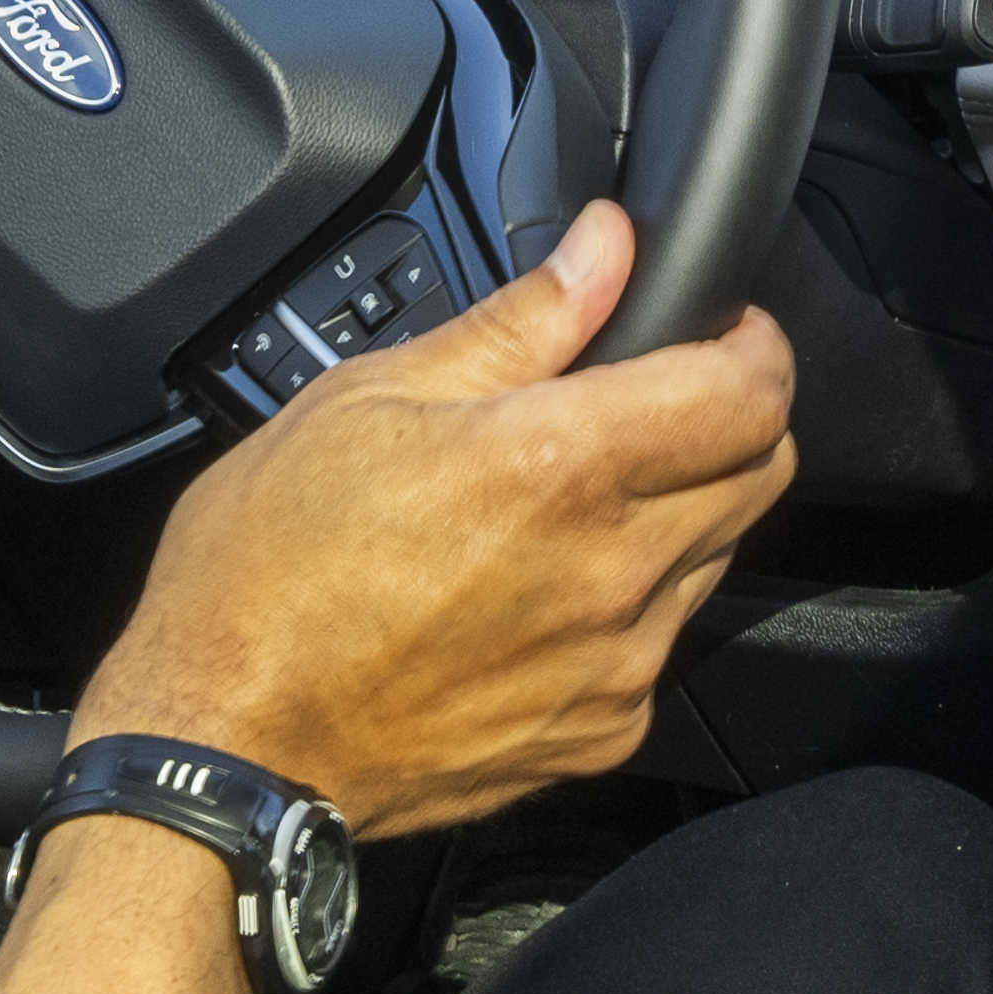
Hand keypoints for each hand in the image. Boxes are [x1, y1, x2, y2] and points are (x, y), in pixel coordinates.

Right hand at [77, 202, 795, 842]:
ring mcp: (615, 665)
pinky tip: (539, 589)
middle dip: (730, 419)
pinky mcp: (599, 734)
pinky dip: (628, 605)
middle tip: (652, 401)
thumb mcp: (368, 400)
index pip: (751, 393)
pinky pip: (658, 644)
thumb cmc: (266, 575)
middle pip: (763, 472)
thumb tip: (605, 247)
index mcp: (560, 468)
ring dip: (678, 513)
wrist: (229, 746)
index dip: (752, 344)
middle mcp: (610, 573)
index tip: (720, 330)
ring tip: (568, 502)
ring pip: (716, 558)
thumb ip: (518, 321)